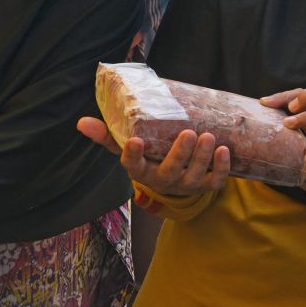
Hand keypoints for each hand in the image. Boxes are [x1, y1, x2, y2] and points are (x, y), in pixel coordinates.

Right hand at [77, 117, 229, 197]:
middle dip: (180, 155)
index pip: (132, 166)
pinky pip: (215, 181)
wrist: (171, 175)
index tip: (135, 141)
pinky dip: (222, 168)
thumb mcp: (124, 144)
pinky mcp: (205, 184)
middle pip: (170, 173)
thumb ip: (106, 133)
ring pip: (195, 177)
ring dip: (203, 158)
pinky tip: (224, 150)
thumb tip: (81, 122)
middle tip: (188, 133)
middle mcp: (162, 180)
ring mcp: (185, 184)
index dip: (133, 156)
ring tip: (209, 136)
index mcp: (140, 170)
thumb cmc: (146, 154)